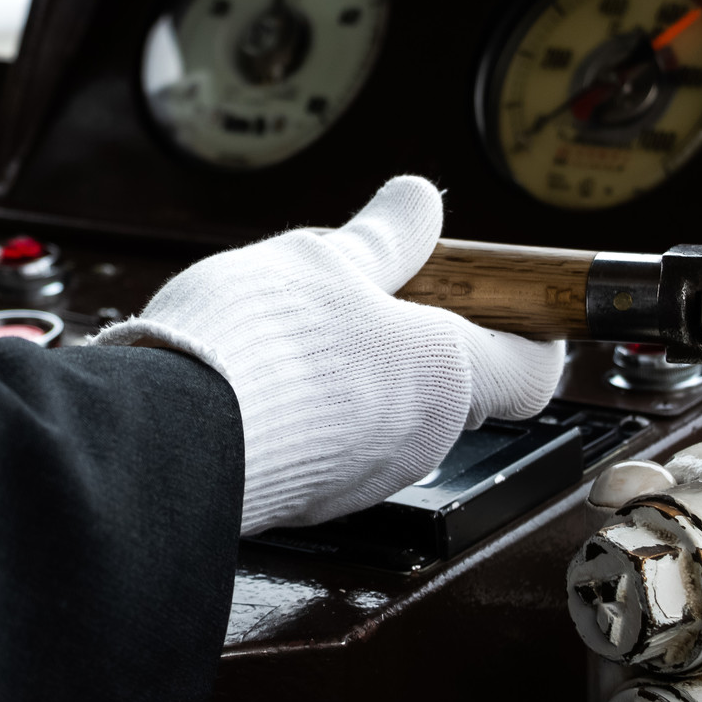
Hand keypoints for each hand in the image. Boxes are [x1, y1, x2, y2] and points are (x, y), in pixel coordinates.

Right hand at [91, 177, 565, 533]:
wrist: (169, 437)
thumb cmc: (258, 348)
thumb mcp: (324, 258)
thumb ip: (385, 237)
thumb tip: (420, 203)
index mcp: (444, 373)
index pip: (532, 368)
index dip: (529, 331)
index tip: (509, 302)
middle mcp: (418, 438)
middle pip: (450, 386)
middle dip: (415, 338)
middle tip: (365, 292)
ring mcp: (363, 476)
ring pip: (385, 415)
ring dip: (357, 373)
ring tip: (295, 330)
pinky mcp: (310, 498)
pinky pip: (331, 445)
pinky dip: (312, 411)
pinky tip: (265, 377)